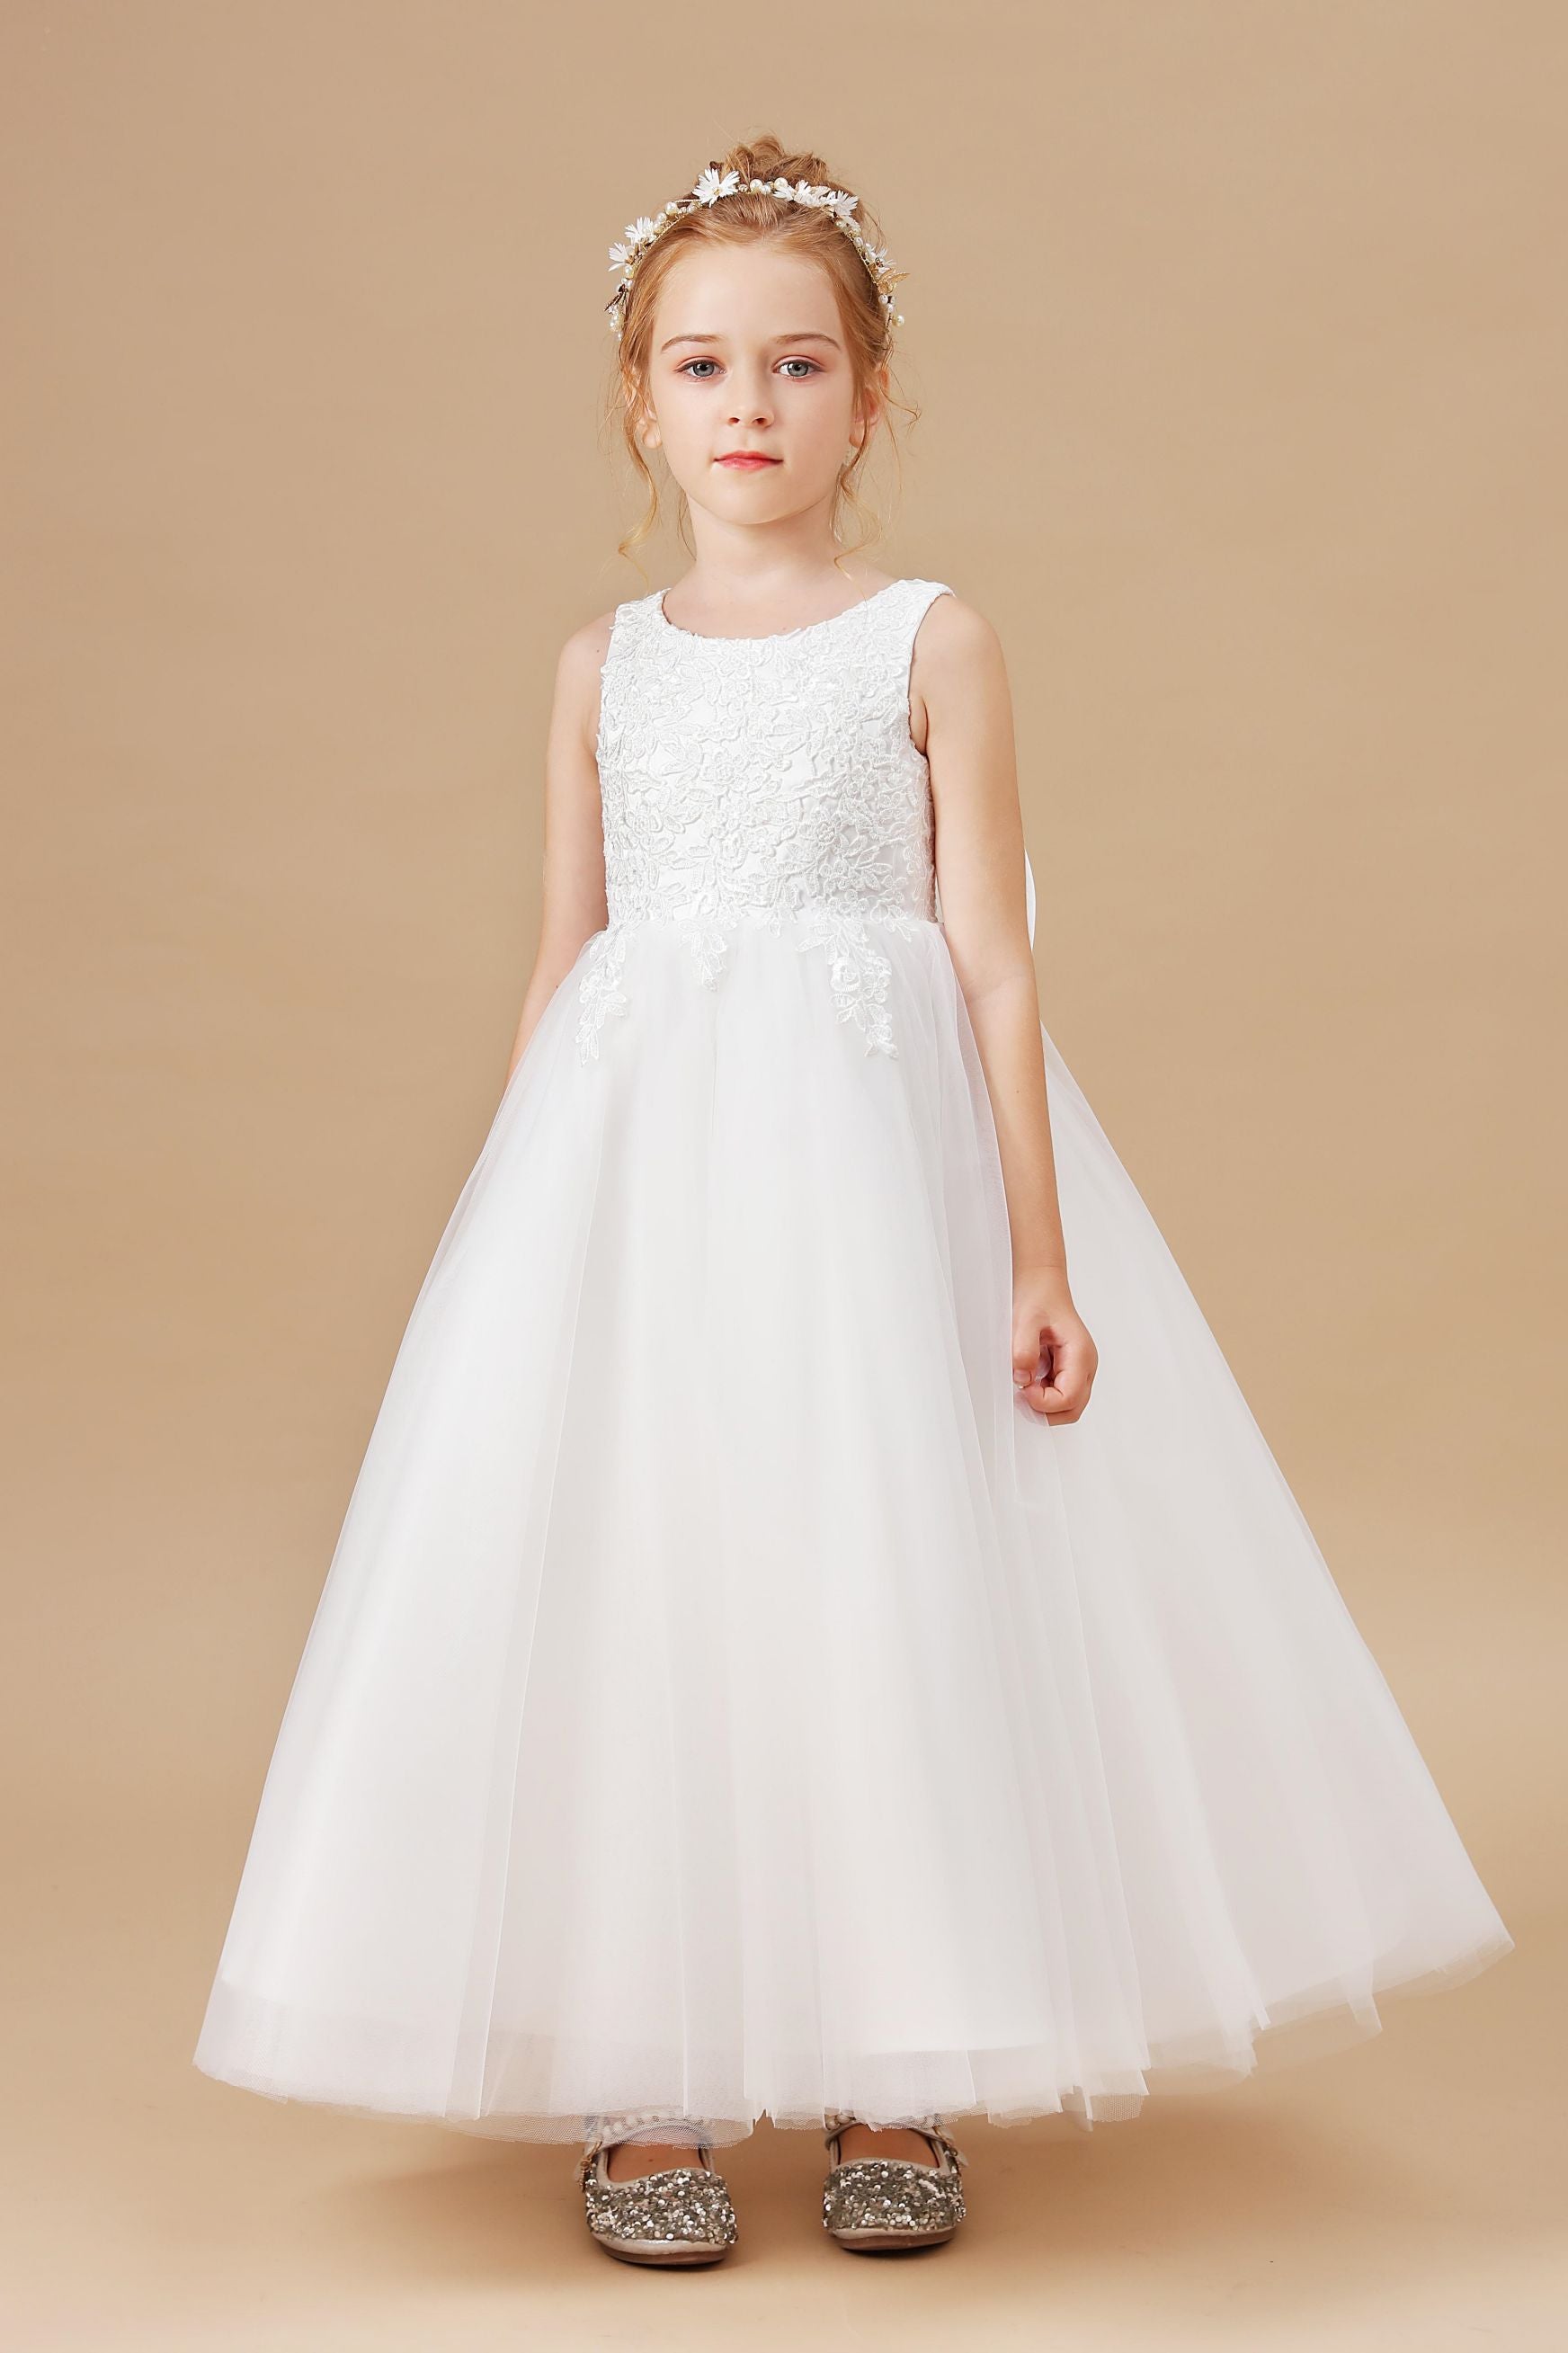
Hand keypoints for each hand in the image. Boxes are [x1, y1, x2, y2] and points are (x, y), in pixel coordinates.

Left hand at [1012, 1272, 1097, 1423]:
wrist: (1043, 1287)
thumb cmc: (1039, 1299)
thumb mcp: (1025, 1321)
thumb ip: (1024, 1351)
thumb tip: (1022, 1379)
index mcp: (1081, 1355)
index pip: (1069, 1398)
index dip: (1043, 1402)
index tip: (1022, 1389)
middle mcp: (1086, 1366)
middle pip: (1073, 1409)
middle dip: (1045, 1410)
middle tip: (1021, 1394)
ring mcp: (1080, 1370)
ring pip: (1067, 1406)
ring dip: (1044, 1403)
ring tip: (1025, 1382)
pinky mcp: (1069, 1371)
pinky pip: (1059, 1395)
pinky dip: (1042, 1395)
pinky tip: (1029, 1378)